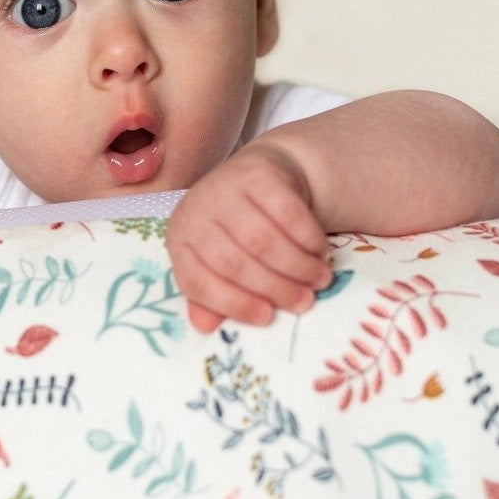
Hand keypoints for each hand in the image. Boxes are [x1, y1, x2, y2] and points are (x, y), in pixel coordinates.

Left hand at [166, 140, 331, 332]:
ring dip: (296, 265)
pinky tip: (319, 251)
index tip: (266, 318)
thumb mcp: (216, 261)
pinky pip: (286, 212)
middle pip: (232, 261)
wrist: (258, 176)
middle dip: (273, 287)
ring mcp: (223, 188)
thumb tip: (204, 327)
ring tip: (318, 280)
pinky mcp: (256, 172)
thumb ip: (211, 296)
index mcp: (180, 241)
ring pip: (261, 239)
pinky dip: (307, 237)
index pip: (197, 280)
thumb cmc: (236, 231)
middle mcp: (195, 211)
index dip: (232, 303)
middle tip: (303, 302)